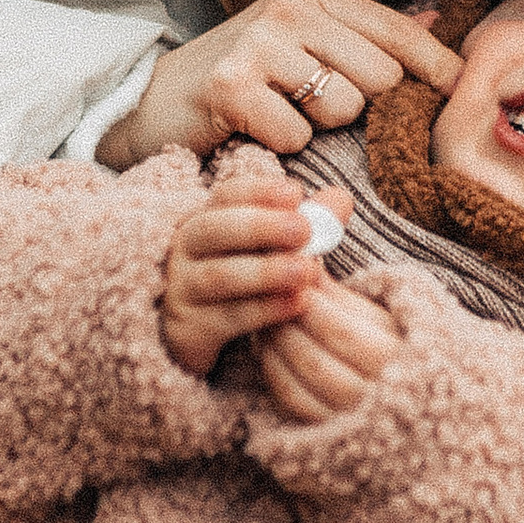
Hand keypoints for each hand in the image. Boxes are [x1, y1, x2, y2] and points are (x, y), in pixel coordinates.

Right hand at [100, 0, 459, 169]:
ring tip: (286, 117)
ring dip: (322, 129)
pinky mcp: (231, 85)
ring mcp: (259, 43)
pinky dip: (284, 147)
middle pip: (381, 76)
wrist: (152, 103)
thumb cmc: (241, 78)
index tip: (457, 98)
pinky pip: (298, 136)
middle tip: (325, 113)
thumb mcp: (302, 41)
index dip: (437, 70)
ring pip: (344, 106)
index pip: (400, 33)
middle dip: (366, 108)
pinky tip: (258, 132)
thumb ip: (367, 34)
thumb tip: (436, 20)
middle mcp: (289, 8)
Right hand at [161, 166, 324, 375]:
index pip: (227, 194)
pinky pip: (225, 317)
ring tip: (307, 271)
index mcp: (209, 216)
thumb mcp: (275, 245)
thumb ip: (309, 220)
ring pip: (219, 275)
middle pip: (214, 229)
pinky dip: (263, 310)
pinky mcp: (189, 327)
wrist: (203, 332)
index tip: (296, 193)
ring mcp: (183, 287)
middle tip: (303, 230)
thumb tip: (340, 199)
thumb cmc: (246, 274)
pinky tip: (296, 304)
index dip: (260, 190)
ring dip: (265, 272)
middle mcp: (187, 247)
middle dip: (261, 226)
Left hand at [257, 277, 404, 423]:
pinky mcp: (325, 434)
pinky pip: (290, 405)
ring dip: (274, 350)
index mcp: (394, 363)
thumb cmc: (395, 350)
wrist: (411, 400)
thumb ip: (340, 295)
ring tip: (268, 325)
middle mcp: (371, 399)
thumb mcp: (380, 318)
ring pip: (296, 386)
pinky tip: (271, 352)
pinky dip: (274, 375)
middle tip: (269, 302)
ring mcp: (346, 422)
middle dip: (285, 328)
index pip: (341, 332)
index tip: (292, 284)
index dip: (310, 306)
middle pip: (313, 361)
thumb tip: (304, 264)